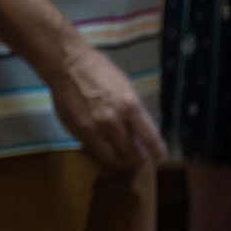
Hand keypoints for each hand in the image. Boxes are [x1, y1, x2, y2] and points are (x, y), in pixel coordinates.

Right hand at [47, 39, 163, 169]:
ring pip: (114, 157)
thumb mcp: (127, 89)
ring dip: (123, 161)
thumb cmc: (102, 73)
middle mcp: (114, 120)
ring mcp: (95, 128)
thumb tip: (140, 134)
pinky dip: (105, 155)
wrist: (70, 68)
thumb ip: (133, 112)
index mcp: (131, 106)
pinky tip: (110, 153)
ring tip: (127, 161)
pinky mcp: (80, 132)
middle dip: (140, 160)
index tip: (161, 157)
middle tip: (143, 162)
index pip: (150, 137)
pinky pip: (96, 151)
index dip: (158, 151)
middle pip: (132, 152)